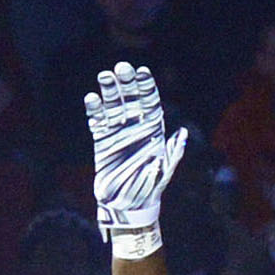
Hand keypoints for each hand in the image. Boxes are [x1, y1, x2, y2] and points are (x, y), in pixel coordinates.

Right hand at [86, 63, 187, 259]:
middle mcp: (135, 128)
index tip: (141, 72)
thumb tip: (182, 135)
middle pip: (131, 99)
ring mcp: (118, 133)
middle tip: (121, 68)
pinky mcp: (102, 142)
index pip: (150, 103)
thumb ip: (172, 153)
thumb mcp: (164, 172)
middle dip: (126, 83)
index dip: (146, 87)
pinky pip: (97, 122)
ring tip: (104, 76)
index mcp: (153, 131)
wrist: (127, 206)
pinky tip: (91, 98)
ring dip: (109, 91)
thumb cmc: (149, 190)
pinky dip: (94, 110)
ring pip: (113, 106)